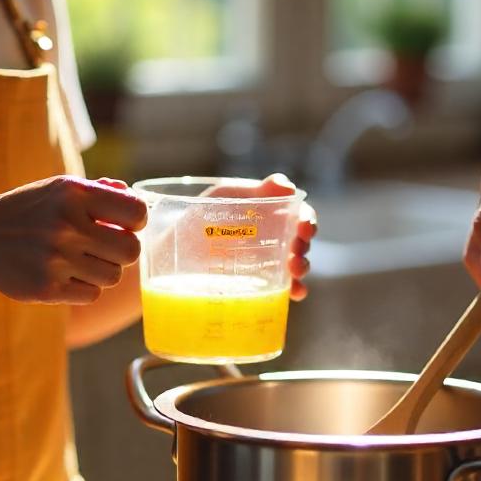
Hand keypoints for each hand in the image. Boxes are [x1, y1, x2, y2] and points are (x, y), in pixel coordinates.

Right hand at [0, 176, 146, 304]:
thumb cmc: (28, 212)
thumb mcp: (58, 190)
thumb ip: (100, 192)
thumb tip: (137, 200)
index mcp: (73, 193)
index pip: (137, 213)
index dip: (135, 223)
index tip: (123, 226)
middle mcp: (65, 224)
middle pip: (131, 251)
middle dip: (121, 252)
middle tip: (102, 248)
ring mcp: (55, 259)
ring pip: (113, 277)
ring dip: (101, 271)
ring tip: (77, 261)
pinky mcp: (46, 288)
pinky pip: (91, 294)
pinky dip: (82, 288)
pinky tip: (62, 276)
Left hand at [209, 173, 317, 299]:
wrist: (173, 253)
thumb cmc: (198, 219)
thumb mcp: (222, 197)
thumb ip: (254, 191)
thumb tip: (288, 187)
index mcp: (268, 213)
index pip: (298, 214)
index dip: (307, 219)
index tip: (303, 227)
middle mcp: (273, 238)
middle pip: (301, 240)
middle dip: (304, 245)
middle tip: (296, 250)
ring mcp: (268, 263)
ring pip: (297, 264)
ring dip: (303, 266)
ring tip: (294, 270)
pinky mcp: (260, 285)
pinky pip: (284, 289)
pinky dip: (295, 290)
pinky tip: (294, 293)